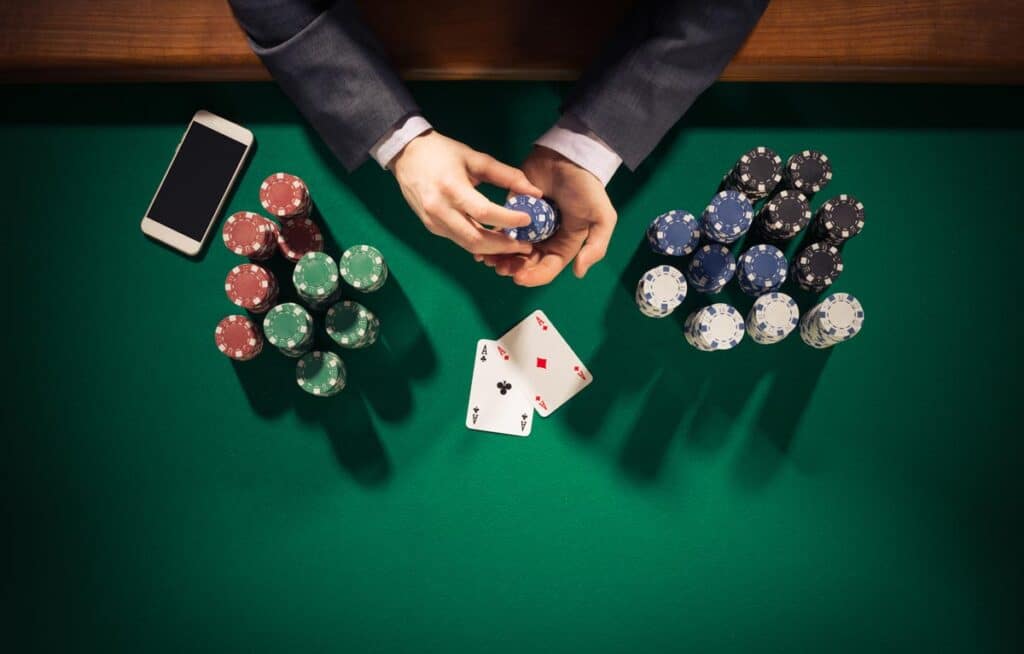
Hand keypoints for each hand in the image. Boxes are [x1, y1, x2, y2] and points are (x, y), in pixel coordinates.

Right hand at [391, 130, 542, 255]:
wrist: (406, 155)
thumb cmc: (442, 153)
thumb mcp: (476, 158)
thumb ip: (506, 175)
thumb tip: (534, 192)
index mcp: (452, 188)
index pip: (484, 212)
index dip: (508, 220)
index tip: (528, 220)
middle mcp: (440, 210)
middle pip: (475, 239)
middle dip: (503, 246)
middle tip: (525, 246)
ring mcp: (434, 222)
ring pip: (467, 245)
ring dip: (492, 249)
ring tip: (514, 246)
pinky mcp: (431, 227)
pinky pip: (458, 241)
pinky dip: (478, 244)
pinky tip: (494, 241)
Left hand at [477, 146, 616, 286]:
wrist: (568, 157)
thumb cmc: (587, 189)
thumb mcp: (602, 218)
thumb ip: (596, 246)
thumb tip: (578, 273)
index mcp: (564, 244)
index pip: (547, 268)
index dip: (534, 276)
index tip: (519, 278)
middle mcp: (544, 238)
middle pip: (526, 262)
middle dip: (513, 268)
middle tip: (500, 268)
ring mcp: (527, 225)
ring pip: (511, 248)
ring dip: (499, 257)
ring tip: (488, 260)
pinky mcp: (513, 209)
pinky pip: (500, 227)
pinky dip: (491, 237)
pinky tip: (481, 244)